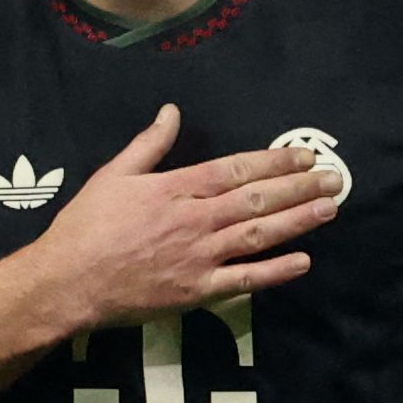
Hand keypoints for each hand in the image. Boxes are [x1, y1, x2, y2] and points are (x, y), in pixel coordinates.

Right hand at [27, 105, 341, 333]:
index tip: (303, 156)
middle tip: (334, 178)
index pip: (236, 170)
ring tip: (329, 209)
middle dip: (299, 188)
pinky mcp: (196, 291)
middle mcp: (195, 220)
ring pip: (259, 236)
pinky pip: (244, 280)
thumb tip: (172, 111)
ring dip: (298, 221)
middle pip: (257, 200)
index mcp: (176, 188)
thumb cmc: (86, 227)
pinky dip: (275, 271)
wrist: (67, 283)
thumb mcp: (112, 175)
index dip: (274, 162)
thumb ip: (148, 144)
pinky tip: (303, 261)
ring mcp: (199, 258)